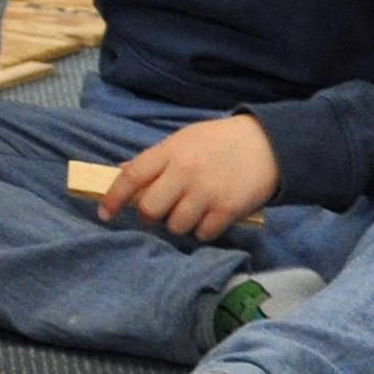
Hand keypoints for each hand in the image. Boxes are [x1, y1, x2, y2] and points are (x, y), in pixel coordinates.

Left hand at [94, 114, 278, 240]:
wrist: (268, 143)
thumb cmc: (219, 142)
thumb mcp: (183, 140)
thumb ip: (155, 159)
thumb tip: (120, 171)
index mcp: (170, 151)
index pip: (131, 176)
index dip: (113, 197)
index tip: (104, 213)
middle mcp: (185, 172)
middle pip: (150, 209)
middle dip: (150, 216)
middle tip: (160, 212)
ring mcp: (206, 192)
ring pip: (175, 226)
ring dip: (179, 224)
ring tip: (192, 211)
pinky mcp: (227, 209)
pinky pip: (203, 233)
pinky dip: (203, 230)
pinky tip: (210, 216)